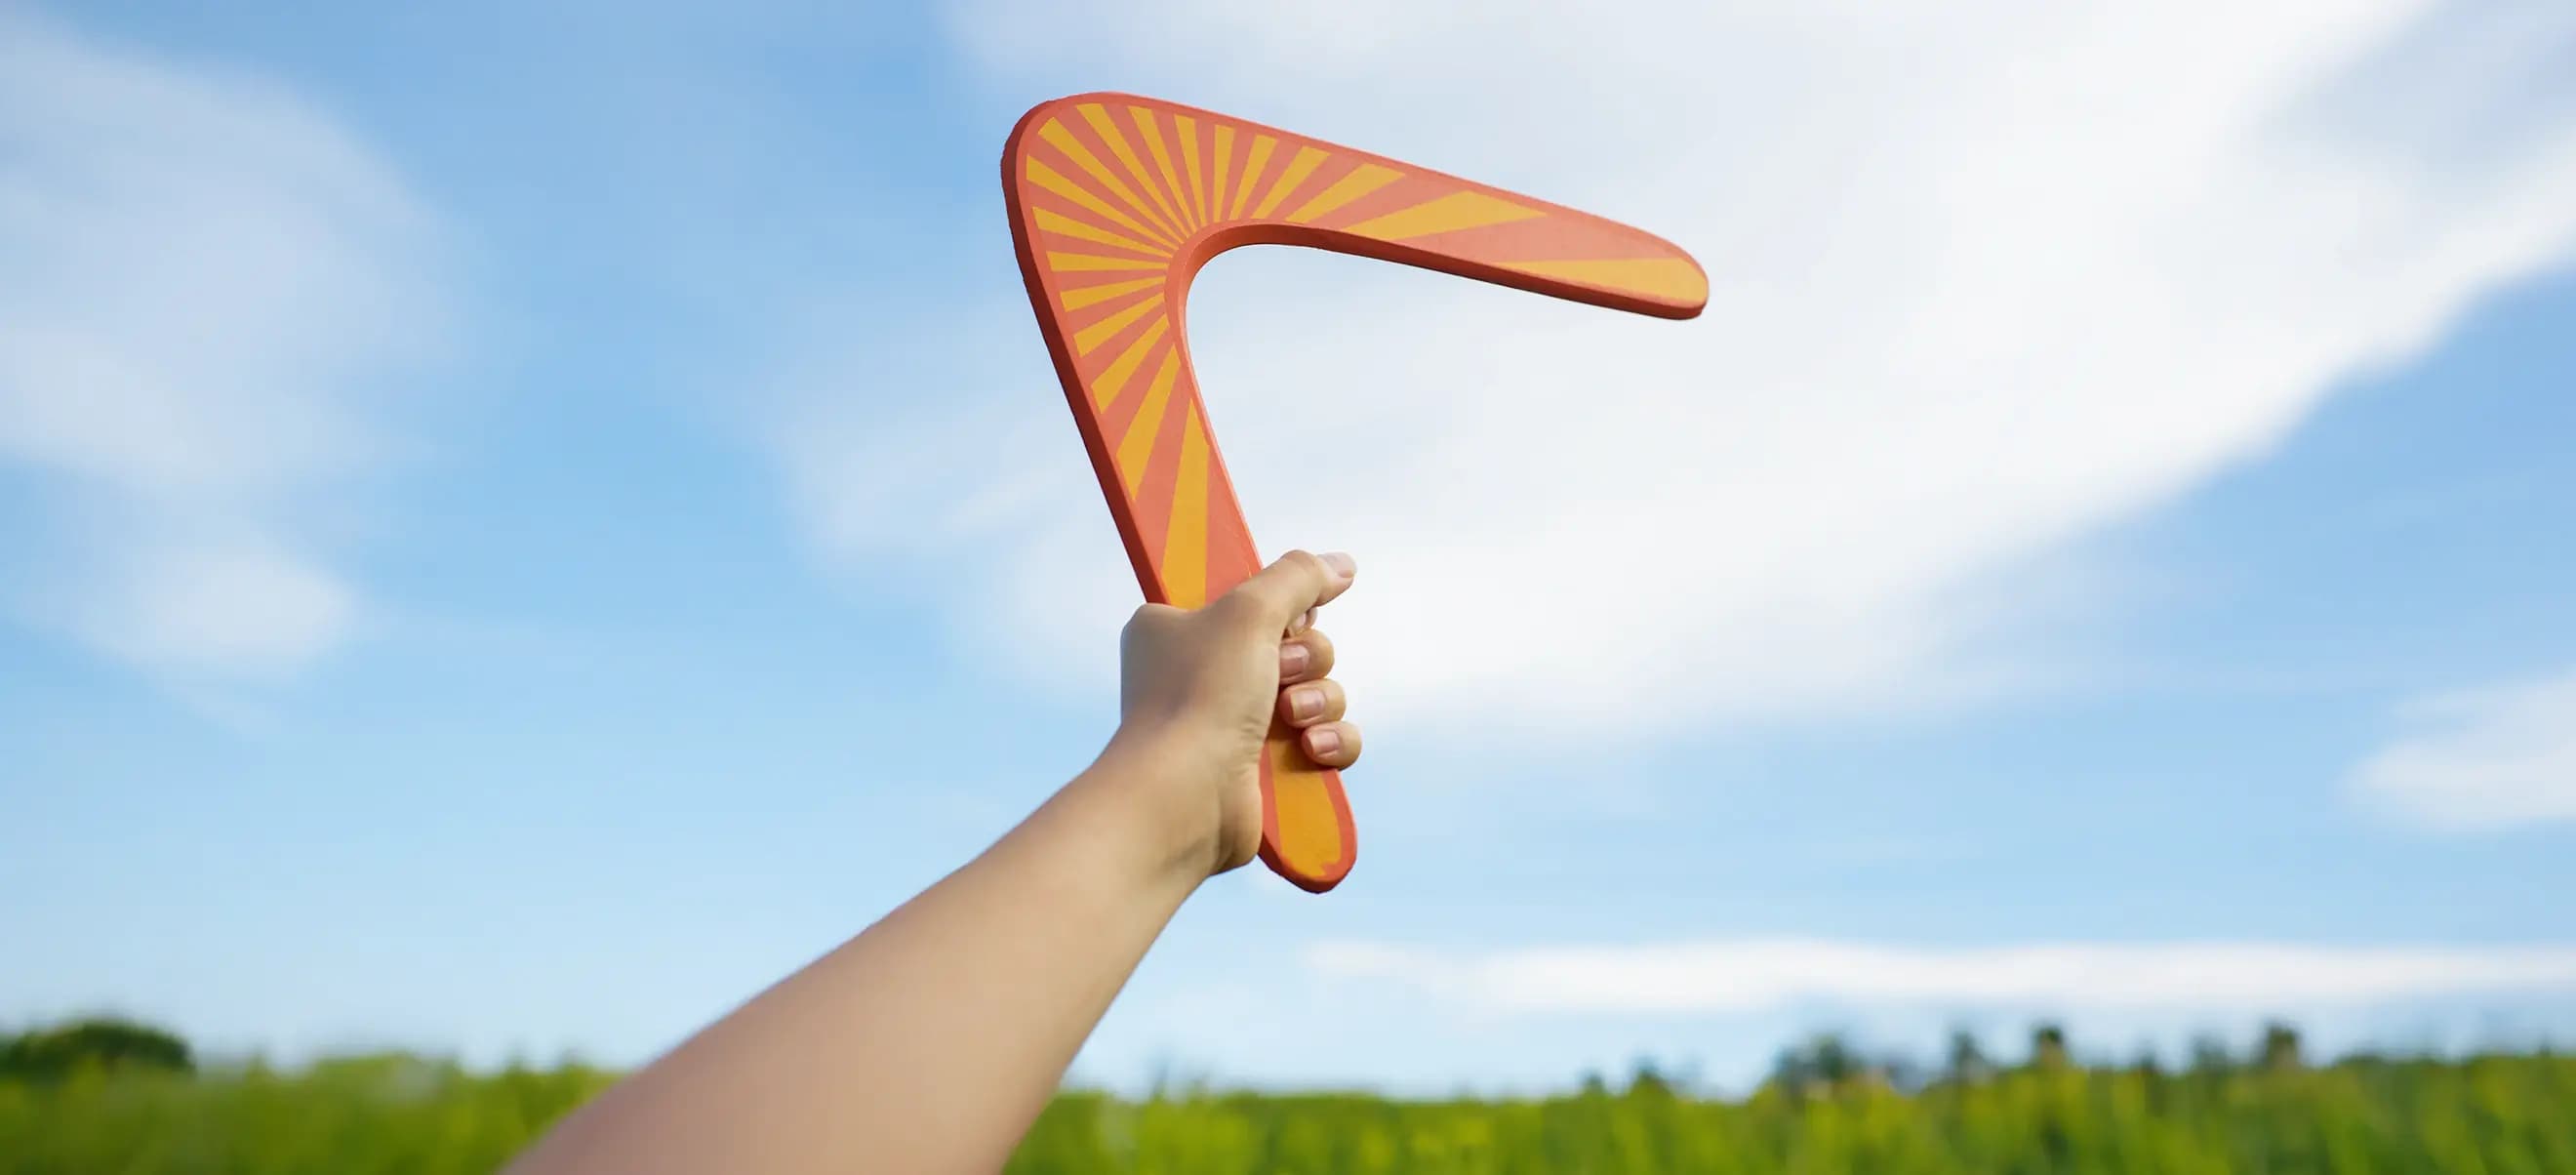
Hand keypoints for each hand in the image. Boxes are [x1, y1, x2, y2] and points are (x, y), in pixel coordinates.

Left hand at [1111, 549, 1361, 878]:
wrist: (1182, 798)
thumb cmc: (1198, 697)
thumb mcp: (1249, 611)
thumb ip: (1298, 577)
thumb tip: (1340, 565)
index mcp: (1177, 629)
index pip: (1250, 599)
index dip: (1280, 608)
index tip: (1283, 618)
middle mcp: (1202, 675)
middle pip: (1296, 645)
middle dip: (1306, 659)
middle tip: (1279, 672)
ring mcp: (1232, 725)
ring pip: (1317, 694)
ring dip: (1319, 701)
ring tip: (1291, 719)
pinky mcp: (1263, 769)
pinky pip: (1325, 742)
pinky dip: (1329, 743)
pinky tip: (1310, 751)